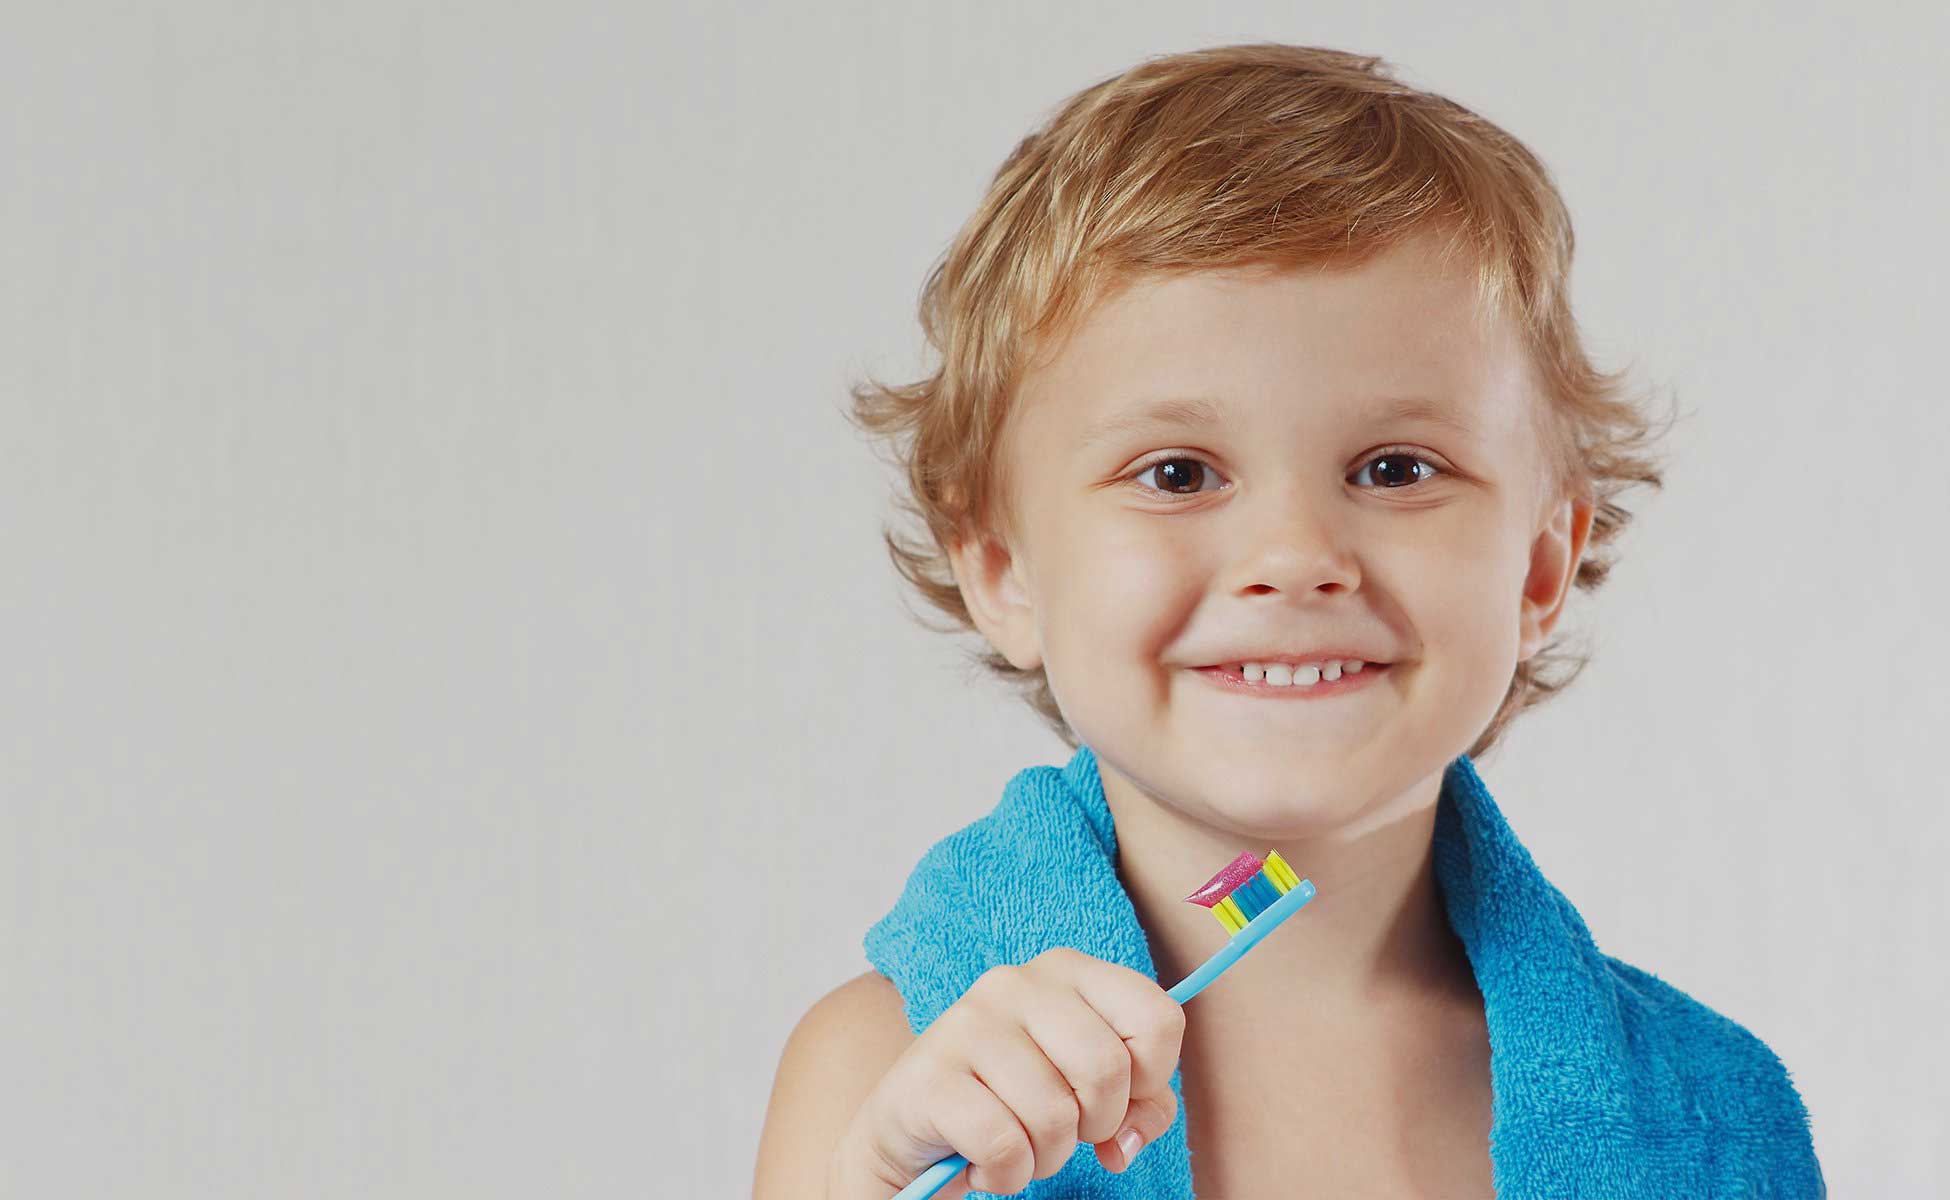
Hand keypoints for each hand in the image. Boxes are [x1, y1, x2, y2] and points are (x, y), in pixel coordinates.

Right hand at [827, 947, 1185, 1198]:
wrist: (911, 1125)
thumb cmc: (1012, 1098)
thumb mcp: (1087, 1088)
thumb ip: (1140, 1102)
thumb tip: (1130, 1137)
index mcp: (1068, 970)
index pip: (1159, 1018)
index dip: (1152, 1077)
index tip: (1119, 1096)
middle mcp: (1017, 982)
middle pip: (1108, 1070)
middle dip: (1096, 1124)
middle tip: (1062, 1129)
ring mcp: (969, 1023)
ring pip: (1055, 1117)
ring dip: (1046, 1157)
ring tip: (1018, 1144)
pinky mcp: (932, 1075)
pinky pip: (1005, 1147)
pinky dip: (1005, 1176)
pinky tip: (983, 1162)